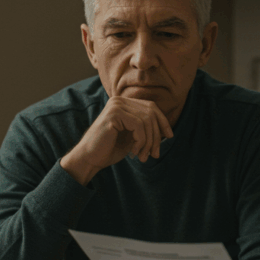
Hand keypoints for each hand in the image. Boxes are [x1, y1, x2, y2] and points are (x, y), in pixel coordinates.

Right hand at [60, 97, 174, 184]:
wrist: (89, 159)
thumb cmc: (110, 149)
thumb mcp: (133, 137)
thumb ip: (146, 129)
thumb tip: (167, 130)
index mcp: (124, 103)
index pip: (151, 107)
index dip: (163, 121)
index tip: (169, 136)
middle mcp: (119, 100)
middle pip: (151, 113)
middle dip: (157, 135)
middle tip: (154, 154)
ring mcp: (116, 105)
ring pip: (147, 120)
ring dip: (149, 142)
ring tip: (143, 156)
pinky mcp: (114, 114)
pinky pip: (139, 126)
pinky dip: (141, 141)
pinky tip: (134, 152)